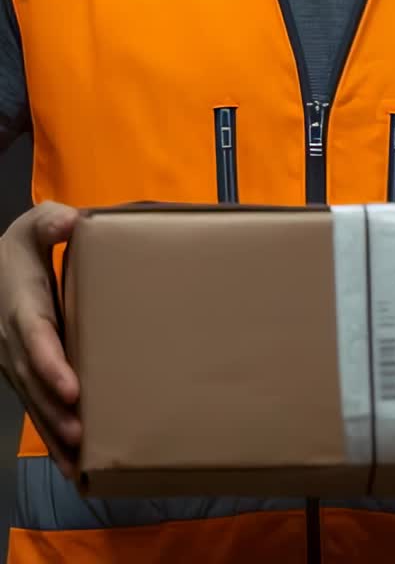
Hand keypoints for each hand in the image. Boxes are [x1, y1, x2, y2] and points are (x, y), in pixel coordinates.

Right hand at [0, 201, 80, 477]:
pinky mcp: (24, 378)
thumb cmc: (19, 251)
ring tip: (81, 463)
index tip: (72, 386)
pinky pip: (37, 411)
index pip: (36, 339)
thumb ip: (49, 223)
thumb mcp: (32, 228)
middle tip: (84, 435)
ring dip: (56, 434)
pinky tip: (74, 469)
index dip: (51, 364)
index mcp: (23, 307)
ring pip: (35, 404)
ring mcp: (17, 365)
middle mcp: (16, 344)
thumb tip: (70, 221)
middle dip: (57, 412)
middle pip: (35, 383)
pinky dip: (52, 440)